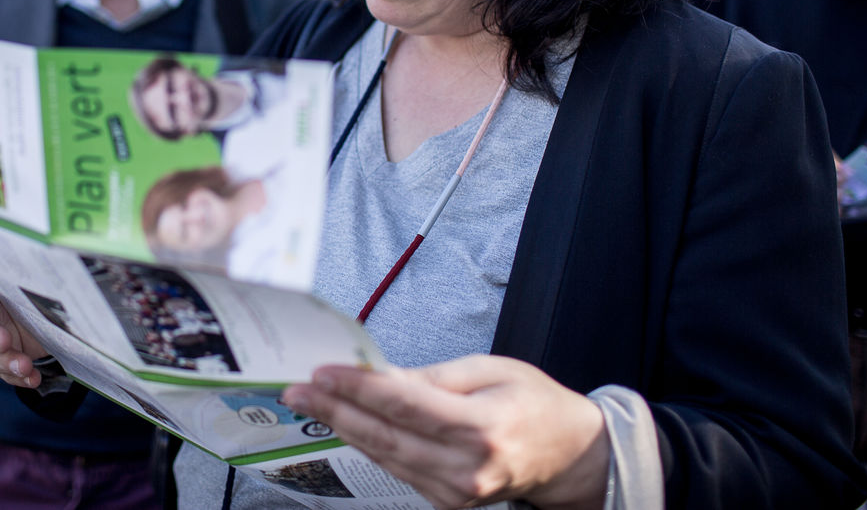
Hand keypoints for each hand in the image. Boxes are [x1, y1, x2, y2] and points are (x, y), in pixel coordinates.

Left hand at [282, 355, 608, 509]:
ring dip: (343, 427)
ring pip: (385, 457)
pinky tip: (346, 423)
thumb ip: (433, 376)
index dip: (359, 388)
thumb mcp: (491, 370)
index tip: (322, 371)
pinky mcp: (449, 503)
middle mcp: (469, 467)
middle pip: (386, 436)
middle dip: (335, 410)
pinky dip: (370, 444)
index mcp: (484, 427)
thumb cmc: (533, 402)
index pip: (406, 405)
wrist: (569, 454)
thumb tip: (379, 375)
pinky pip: (398, 469)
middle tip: (296, 389)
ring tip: (310, 402)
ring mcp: (457, 493)